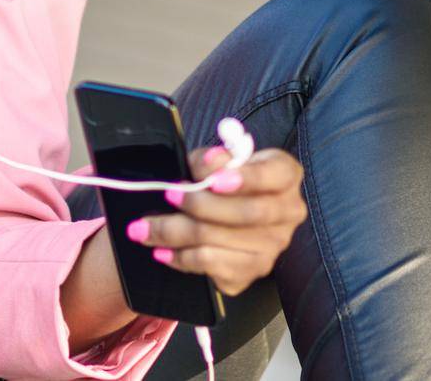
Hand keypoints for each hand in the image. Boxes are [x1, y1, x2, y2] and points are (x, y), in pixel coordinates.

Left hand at [124, 146, 306, 295]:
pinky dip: (182, 258)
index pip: (276, 174)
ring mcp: (272, 246)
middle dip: (201, 205)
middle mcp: (287, 212)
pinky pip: (214, 267)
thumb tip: (208, 163)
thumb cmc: (219, 178)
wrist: (219, 210)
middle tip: (168, 195)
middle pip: (248, 213)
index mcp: (284, 175)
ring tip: (143, 228)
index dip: (247, 178)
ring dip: (176, 233)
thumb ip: (212, 160)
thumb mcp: (214, 160)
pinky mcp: (253, 270)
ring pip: (223, 242)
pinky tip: (162, 251)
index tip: (213, 181)